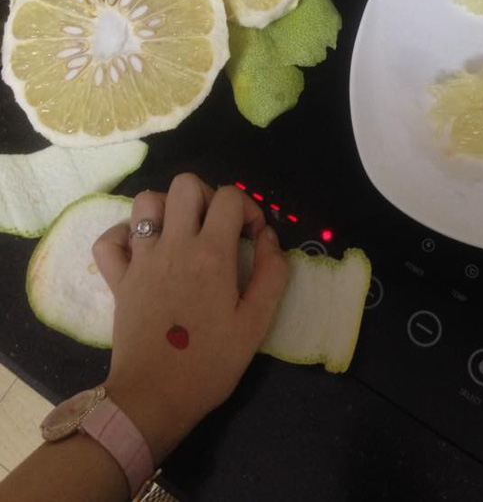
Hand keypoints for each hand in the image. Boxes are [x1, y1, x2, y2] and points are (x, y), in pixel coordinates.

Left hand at [92, 176, 288, 463]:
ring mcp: (140, 259)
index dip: (248, 208)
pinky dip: (124, 235)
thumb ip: (272, 274)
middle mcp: (174, 245)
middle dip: (207, 196)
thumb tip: (269, 238)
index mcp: (211, 253)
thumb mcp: (256, 323)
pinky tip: (142, 250)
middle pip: (185, 184)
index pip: (229, 197)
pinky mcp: (116, 278)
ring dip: (167, 208)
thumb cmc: (210, 364)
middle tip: (217, 226)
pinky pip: (110, 239)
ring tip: (182, 233)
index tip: (253, 237)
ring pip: (145, 202)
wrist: (153, 399)